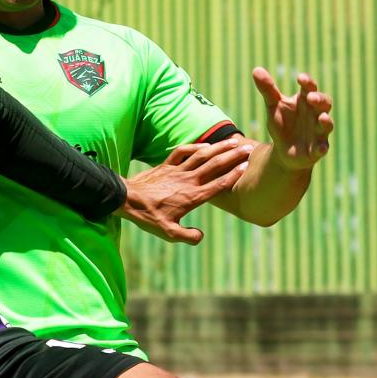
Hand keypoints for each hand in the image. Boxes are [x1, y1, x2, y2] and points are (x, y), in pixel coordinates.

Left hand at [119, 137, 251, 244]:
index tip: (247, 167)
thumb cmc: (148, 217)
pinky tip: (205, 145)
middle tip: (249, 149)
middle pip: (215, 165)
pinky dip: (195, 147)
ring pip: (202, 155)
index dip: (234, 175)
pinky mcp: (166, 165)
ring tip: (234, 141)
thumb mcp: (168, 233)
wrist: (127, 199)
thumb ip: (187, 236)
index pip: (218, 184)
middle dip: (233, 156)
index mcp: (192, 197)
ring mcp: (177, 170)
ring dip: (219, 147)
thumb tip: (201, 236)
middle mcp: (188, 181)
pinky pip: (183, 152)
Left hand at [252, 67, 332, 164]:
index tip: (300, 78)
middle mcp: (316, 113)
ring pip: (327, 124)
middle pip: (324, 103)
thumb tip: (256, 69)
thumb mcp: (273, 106)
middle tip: (311, 97)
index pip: (310, 87)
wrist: (284, 151)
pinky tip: (320, 148)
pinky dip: (322, 147)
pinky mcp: (318, 148)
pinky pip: (323, 147)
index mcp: (305, 100)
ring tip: (322, 118)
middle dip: (320, 100)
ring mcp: (319, 131)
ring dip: (326, 121)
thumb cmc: (282, 124)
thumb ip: (268, 89)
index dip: (307, 82)